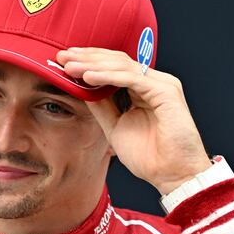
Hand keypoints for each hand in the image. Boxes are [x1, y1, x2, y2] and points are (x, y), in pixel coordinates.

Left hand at [57, 48, 211, 194]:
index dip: (89, 62)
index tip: (64, 62)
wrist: (172, 176)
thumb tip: (82, 89)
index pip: (114, 67)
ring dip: (93, 65)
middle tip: (61, 57)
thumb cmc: (150, 157)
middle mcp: (154, 82)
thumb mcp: (115, 127)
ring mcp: (162, 85)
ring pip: (123, 66)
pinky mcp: (166, 92)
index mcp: (144, 89)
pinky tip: (88, 78)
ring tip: (70, 67)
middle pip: (117, 61)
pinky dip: (108, 76)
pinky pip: (132, 78)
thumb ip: (102, 107)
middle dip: (87, 58)